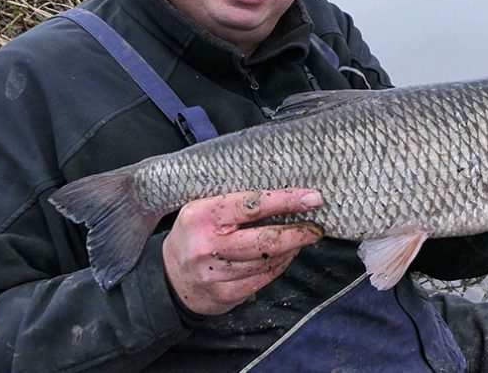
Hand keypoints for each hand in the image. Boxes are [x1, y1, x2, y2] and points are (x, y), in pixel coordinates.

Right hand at [162, 189, 323, 315]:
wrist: (170, 279)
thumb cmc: (195, 235)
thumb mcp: (203, 209)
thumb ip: (235, 201)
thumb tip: (284, 194)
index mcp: (202, 215)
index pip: (252, 205)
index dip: (286, 201)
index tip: (312, 198)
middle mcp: (207, 246)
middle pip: (265, 240)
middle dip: (298, 232)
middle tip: (317, 226)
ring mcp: (215, 273)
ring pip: (267, 260)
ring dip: (292, 248)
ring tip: (303, 237)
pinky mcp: (224, 294)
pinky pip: (263, 278)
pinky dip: (280, 265)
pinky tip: (287, 255)